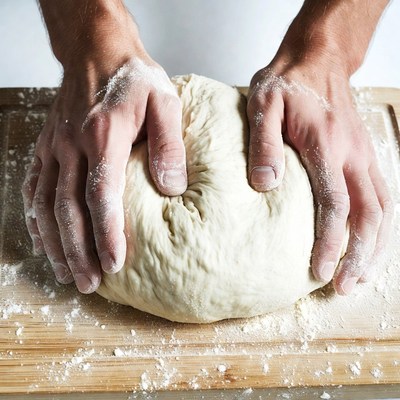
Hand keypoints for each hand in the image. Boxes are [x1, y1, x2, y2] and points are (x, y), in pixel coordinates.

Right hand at [22, 3, 185, 292]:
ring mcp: (55, 147)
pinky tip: (43, 239)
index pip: (102, 195)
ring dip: (55, 243)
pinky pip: (34, 187)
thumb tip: (172, 188)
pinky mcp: (47, 147)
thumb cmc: (133, 78)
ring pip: (47, 204)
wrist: (97, 52)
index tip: (115, 265)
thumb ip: (169, 144)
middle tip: (89, 283)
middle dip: (78, 251)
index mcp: (104, 136)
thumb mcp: (164, 101)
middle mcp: (73, 146)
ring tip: (66, 273)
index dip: (106, 233)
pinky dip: (36, 218)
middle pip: (69, 209)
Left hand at [247, 0, 391, 294]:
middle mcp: (353, 154)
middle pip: (369, 215)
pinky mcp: (363, 154)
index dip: (331, 242)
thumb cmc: (287, 81)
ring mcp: (363, 154)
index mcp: (327, 146)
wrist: (316, 59)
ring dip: (374, 245)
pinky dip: (377, 224)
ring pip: (382, 208)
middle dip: (360, 255)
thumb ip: (264, 144)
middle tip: (346, 288)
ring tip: (361, 275)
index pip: (336, 205)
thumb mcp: (263, 104)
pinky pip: (380, 195)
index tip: (320, 272)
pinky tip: (367, 241)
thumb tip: (265, 185)